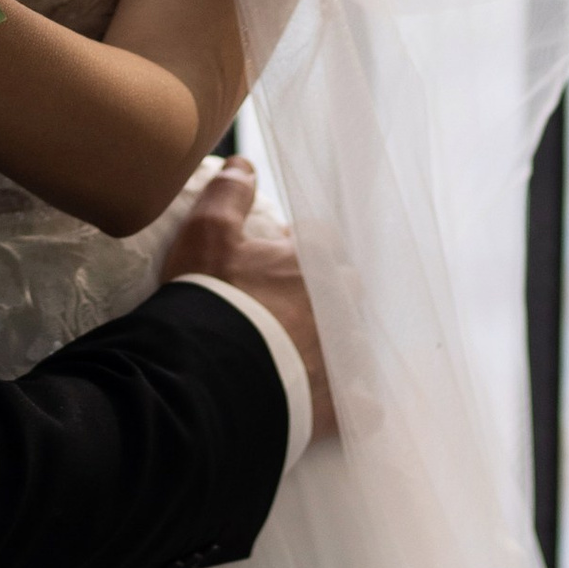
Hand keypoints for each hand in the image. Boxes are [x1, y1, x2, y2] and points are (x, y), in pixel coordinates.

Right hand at [162, 158, 336, 446]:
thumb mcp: (207, 234)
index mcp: (311, 263)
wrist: (210, 376)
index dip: (300, 247)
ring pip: (351, 342)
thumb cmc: (210, 300)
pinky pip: (362, 404)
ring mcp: (341, 357)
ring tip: (300, 355)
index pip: (322, 241)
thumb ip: (229, 193)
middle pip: (344, 289)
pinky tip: (337, 404)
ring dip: (335, 344)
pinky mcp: (340, 404)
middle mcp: (336, 305)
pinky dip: (353, 403)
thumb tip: (245, 163)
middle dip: (324, 293)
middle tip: (284, 306)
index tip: (274, 259)